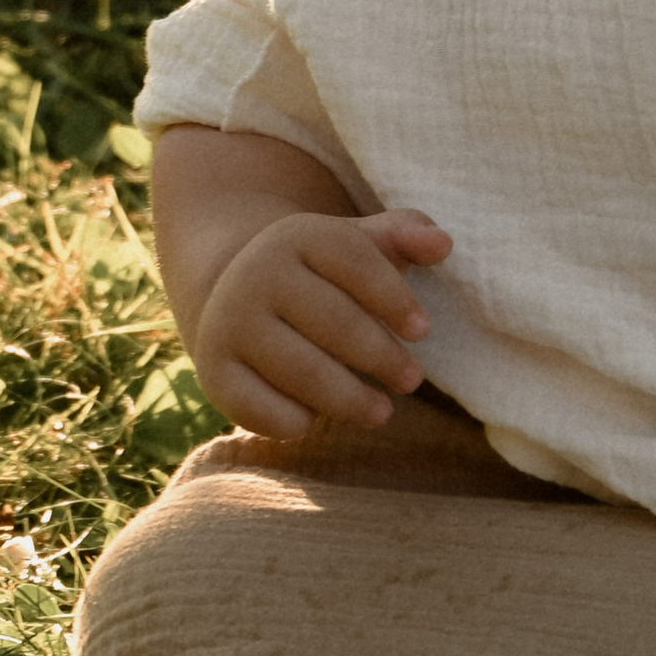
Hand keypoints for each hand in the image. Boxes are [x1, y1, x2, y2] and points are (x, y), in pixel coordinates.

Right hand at [191, 205, 451, 439]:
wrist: (233, 293)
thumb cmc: (319, 274)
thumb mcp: (355, 245)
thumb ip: (401, 237)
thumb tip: (442, 244)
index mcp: (297, 235)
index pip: (354, 261)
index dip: (393, 298)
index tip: (423, 331)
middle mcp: (257, 275)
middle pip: (333, 321)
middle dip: (380, 356)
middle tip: (412, 381)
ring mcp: (230, 324)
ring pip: (301, 370)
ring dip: (348, 398)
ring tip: (381, 412)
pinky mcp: (213, 372)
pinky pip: (260, 407)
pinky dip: (293, 420)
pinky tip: (314, 419)